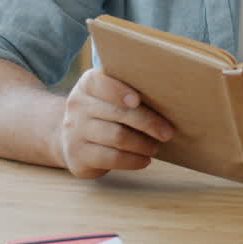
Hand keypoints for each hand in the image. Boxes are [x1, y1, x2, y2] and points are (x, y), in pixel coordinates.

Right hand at [59, 68, 174, 177]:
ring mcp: (75, 131)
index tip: (137, 101)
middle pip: (117, 112)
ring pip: (116, 136)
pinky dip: (132, 161)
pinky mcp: (78, 155)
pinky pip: (110, 158)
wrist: (72, 139)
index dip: (120, 91)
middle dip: (148, 123)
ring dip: (143, 144)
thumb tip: (170, 95)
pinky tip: (145, 160)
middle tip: (168, 133)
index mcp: (89, 84)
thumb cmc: (106, 112)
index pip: (102, 83)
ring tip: (156, 147)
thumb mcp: (110, 97)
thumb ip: (131, 91)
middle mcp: (78, 105)